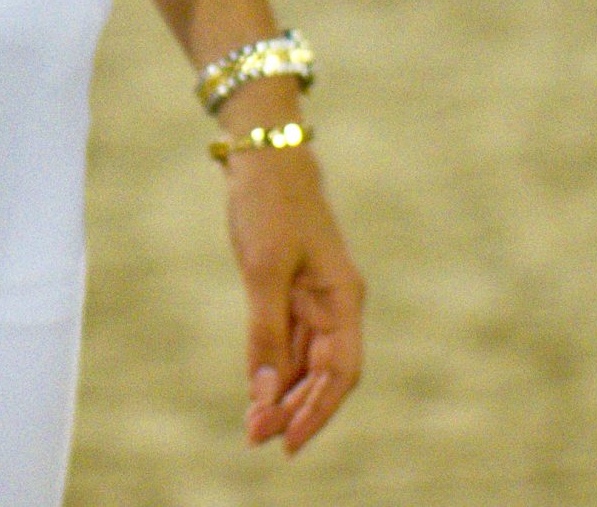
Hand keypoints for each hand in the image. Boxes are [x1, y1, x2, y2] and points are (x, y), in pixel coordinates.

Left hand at [227, 138, 363, 453]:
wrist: (263, 153)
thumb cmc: (270, 203)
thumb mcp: (264, 268)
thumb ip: (265, 332)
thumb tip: (263, 395)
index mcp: (343, 296)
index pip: (340, 371)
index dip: (318, 411)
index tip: (289, 442)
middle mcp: (335, 302)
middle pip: (323, 373)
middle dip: (294, 408)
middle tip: (257, 437)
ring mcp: (314, 297)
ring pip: (304, 362)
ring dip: (281, 394)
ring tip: (253, 426)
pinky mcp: (291, 290)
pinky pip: (288, 343)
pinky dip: (273, 369)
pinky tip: (255, 392)